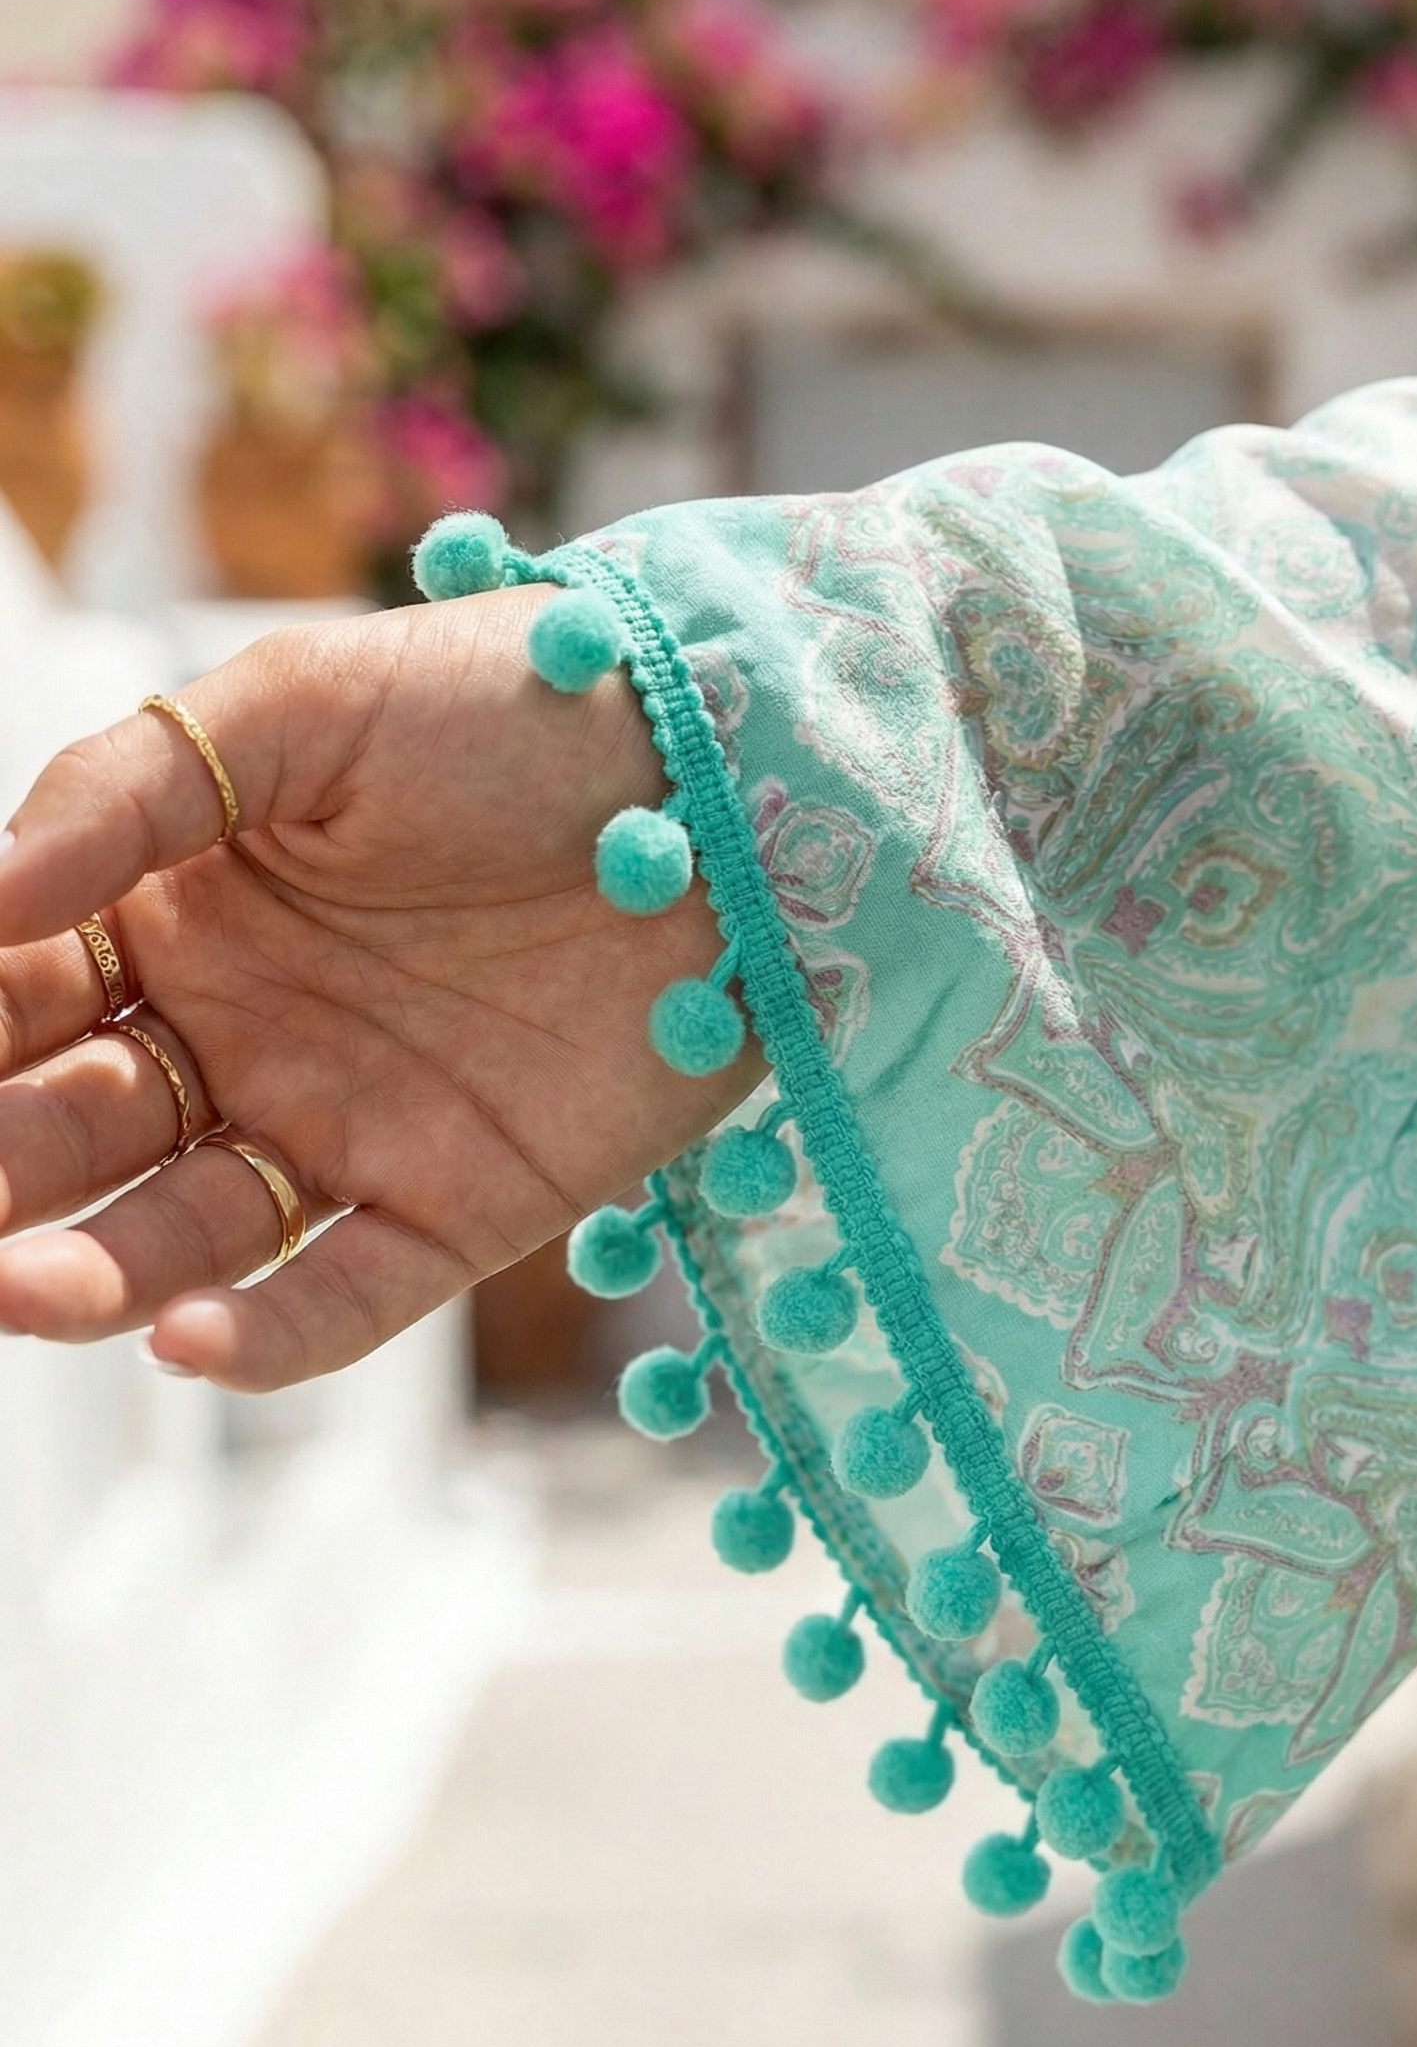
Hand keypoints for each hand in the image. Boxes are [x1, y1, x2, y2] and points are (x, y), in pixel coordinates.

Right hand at [0, 588, 760, 1387]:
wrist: (716, 770)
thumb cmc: (503, 709)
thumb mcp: (301, 706)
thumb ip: (128, 789)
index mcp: (177, 915)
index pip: (16, 998)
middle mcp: (242, 1037)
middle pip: (76, 1131)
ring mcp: (347, 1129)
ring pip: (184, 1236)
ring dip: (95, 1276)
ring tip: (22, 1289)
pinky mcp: (464, 1203)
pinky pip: (351, 1296)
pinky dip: (272, 1336)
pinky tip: (191, 1341)